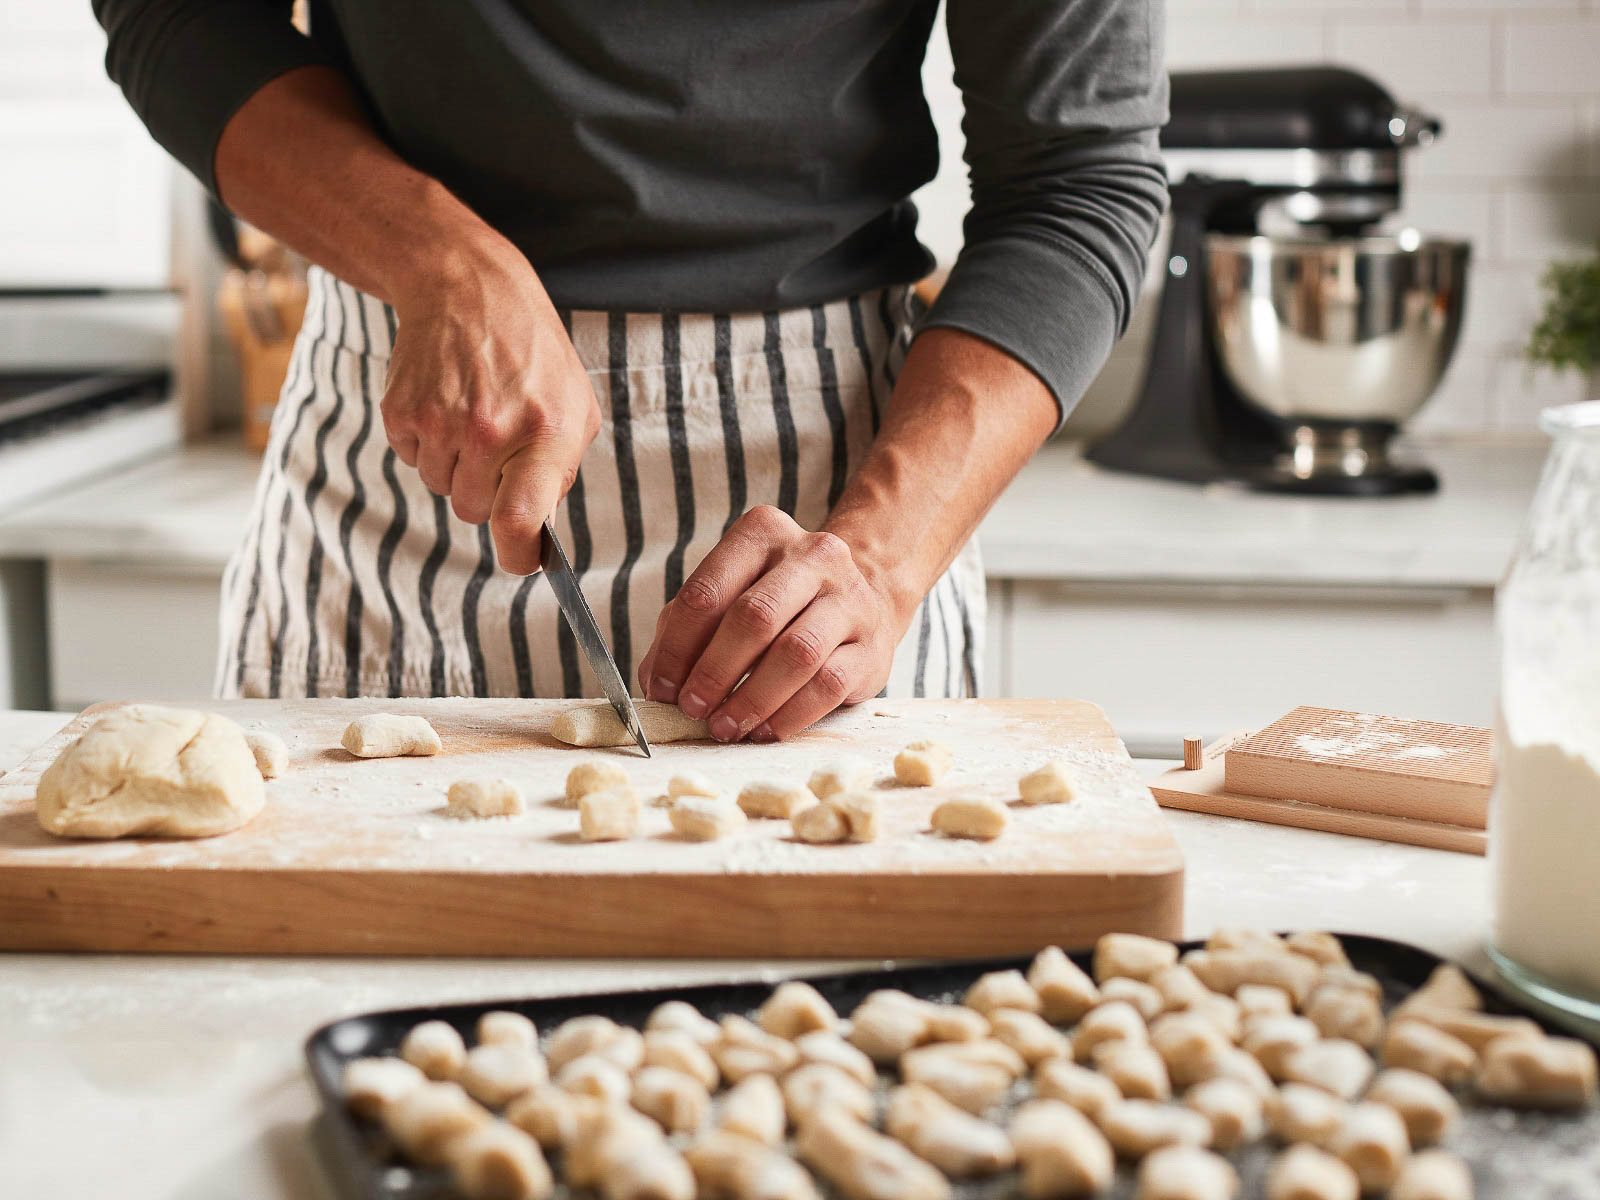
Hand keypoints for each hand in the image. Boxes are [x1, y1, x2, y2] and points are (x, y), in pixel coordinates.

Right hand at [380, 241, 600, 573]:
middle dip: (486, 491)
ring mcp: (440, 420)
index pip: (520, 519)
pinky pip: (411, 459)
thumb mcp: (574, 407)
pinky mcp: (401, 411)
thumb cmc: (532, 356)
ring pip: (440, 487)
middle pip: (473, 511)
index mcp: (544, 431)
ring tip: (472, 414)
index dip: (518, 553)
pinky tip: (445, 403)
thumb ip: (560, 471)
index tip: (521, 559)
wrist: (468, 289)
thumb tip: (538, 531)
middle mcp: (489, 429)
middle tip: (497, 445)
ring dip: (454, 465)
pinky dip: (426, 443)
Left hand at [637, 506, 906, 741]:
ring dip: (752, 699)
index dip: (677, 647)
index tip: (662, 688)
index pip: (708, 591)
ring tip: (725, 726)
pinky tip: (764, 730)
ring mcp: (849, 599)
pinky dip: (789, 715)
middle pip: (754, 618)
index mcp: (763, 534)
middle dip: (715, 672)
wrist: (864, 599)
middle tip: (692, 709)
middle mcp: (812, 556)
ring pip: (795, 654)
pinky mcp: (872, 645)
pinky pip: (828, 685)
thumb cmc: (778, 603)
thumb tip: (657, 682)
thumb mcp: (727, 596)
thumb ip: (684, 632)